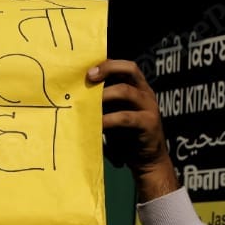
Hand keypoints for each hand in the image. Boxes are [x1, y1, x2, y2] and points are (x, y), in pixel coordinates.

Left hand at [89, 59, 178, 201]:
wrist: (147, 162)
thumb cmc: (126, 136)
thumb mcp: (115, 114)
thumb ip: (104, 102)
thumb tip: (75, 92)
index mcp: (138, 87)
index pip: (125, 66)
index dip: (107, 63)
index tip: (87, 68)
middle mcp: (146, 93)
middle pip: (130, 69)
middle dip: (108, 69)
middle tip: (88, 77)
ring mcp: (149, 108)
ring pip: (127, 92)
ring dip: (105, 95)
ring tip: (89, 101)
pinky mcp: (149, 124)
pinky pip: (126, 118)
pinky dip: (109, 119)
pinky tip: (97, 124)